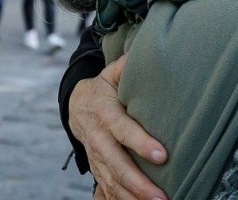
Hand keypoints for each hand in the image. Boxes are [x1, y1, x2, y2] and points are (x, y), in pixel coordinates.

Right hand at [69, 55, 167, 199]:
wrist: (75, 105)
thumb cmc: (103, 88)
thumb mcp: (111, 74)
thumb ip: (127, 65)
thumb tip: (144, 50)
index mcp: (104, 112)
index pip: (123, 130)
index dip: (141, 143)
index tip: (162, 155)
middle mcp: (98, 137)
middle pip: (117, 164)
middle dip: (138, 182)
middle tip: (161, 196)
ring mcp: (95, 156)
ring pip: (111, 181)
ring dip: (132, 196)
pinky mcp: (97, 168)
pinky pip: (106, 188)